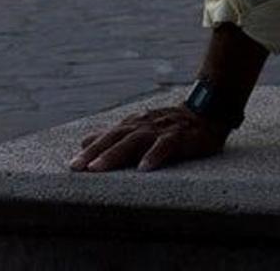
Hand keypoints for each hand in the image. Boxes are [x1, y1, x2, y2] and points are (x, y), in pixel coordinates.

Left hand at [69, 104, 230, 172]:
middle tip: (78, 167)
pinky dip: (154, 156)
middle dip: (96, 152)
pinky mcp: (180, 136)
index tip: (72, 165)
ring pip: (135, 141)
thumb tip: (84, 140)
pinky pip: (165, 146)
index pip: (109, 136)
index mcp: (134, 123)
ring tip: (99, 168)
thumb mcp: (140, 126)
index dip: (90, 150)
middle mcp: (144, 124)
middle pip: (117, 138)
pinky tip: (144, 168)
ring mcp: (161, 129)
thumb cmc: (170, 123)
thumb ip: (113, 135)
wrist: (207, 111)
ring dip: (116, 154)